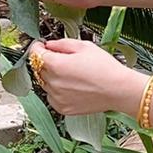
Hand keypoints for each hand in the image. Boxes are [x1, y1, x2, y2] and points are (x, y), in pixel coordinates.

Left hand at [29, 39, 144, 117]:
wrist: (118, 90)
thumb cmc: (105, 67)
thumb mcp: (84, 46)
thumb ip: (61, 44)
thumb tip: (48, 45)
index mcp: (56, 65)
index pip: (35, 54)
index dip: (37, 47)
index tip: (41, 46)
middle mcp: (52, 82)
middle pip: (39, 68)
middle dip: (46, 61)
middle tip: (62, 59)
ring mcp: (56, 97)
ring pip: (45, 83)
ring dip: (51, 77)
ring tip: (71, 75)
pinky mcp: (62, 108)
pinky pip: (52, 96)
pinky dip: (57, 91)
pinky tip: (72, 87)